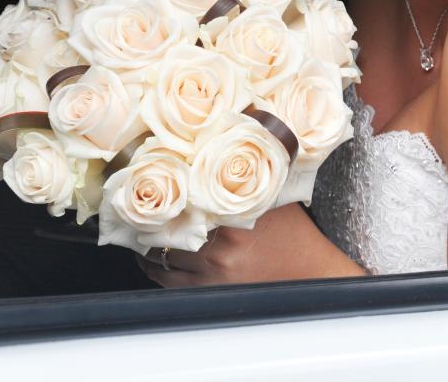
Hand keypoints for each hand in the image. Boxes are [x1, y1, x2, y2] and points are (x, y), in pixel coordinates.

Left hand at [136, 203, 363, 286]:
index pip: (181, 206)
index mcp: (232, 221)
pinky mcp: (211, 292)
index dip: (159, 199)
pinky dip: (158, 271)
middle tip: (136, 212)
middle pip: (165, 234)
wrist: (311, 271)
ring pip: (161, 262)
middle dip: (149, 224)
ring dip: (147, 250)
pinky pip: (170, 284)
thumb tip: (214, 154)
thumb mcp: (271, 199)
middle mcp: (219, 250)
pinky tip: (153, 260)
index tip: (144, 189)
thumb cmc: (293, 233)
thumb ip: (243, 182)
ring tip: (141, 236)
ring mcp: (213, 274)